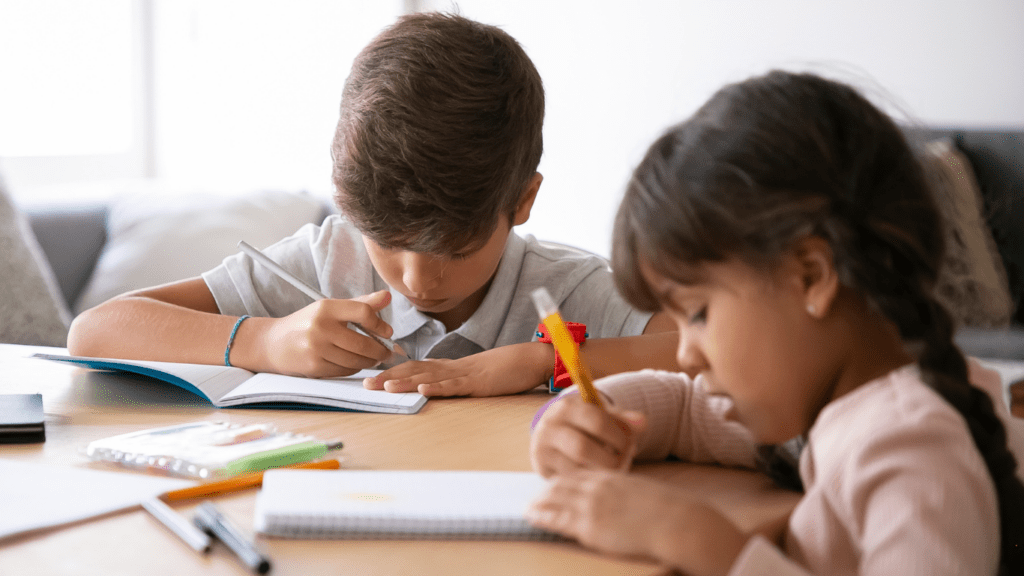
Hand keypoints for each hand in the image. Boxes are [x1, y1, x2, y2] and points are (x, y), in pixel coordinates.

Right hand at [254, 290, 395, 376]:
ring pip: (356, 360)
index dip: (379, 324)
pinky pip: (345, 371)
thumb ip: (360, 303)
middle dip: (381, 350)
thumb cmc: (307, 323)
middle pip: (364, 343)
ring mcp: (316, 348)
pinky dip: (355, 368)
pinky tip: (355, 363)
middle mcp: (320, 327)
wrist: (274, 343)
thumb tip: (388, 296)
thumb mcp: (330, 308)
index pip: (363, 312)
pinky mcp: (314, 367)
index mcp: (326, 308)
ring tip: (374, 358)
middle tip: (388, 352)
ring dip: (370, 361)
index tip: (387, 331)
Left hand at [362, 342, 550, 396]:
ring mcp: (465, 374)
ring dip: (407, 381)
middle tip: (365, 384)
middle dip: (389, 376)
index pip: (414, 368)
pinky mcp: (480, 382)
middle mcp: (452, 368)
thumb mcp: (473, 377)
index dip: (391, 372)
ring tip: (386, 386)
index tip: (370, 379)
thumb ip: (453, 381)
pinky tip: (424, 388)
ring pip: (431, 376)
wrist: (529, 359)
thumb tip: (432, 387)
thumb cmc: (503, 369)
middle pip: (415, 370)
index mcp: (449, 368)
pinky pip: (457, 385)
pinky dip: (439, 386)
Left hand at [527, 470, 746, 575]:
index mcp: (612, 477)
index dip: (564, 480)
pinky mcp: (590, 526)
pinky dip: (542, 516)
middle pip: (563, 485)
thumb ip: (628, 493)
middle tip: (535, 495)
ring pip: (556, 499)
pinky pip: (558, 519)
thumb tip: (627, 502)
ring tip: (528, 507)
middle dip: (547, 491)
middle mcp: (598, 488)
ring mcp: (592, 506)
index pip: (580, 474)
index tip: (555, 484)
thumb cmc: (668, 510)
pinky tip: (532, 516)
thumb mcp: (644, 492)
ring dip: (539, 502)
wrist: (675, 521)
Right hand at [530, 393, 645, 476]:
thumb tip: (643, 423)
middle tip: (621, 462)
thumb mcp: (601, 416)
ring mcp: (542, 448)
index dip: (618, 436)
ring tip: (612, 469)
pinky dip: (588, 480)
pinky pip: (570, 480)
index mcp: (567, 407)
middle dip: (608, 459)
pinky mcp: (542, 468)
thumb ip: (623, 420)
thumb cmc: (584, 424)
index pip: (597, 421)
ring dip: (599, 473)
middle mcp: (549, 426)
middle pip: (583, 449)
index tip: (628, 444)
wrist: (554, 434)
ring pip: (575, 468)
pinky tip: (599, 476)